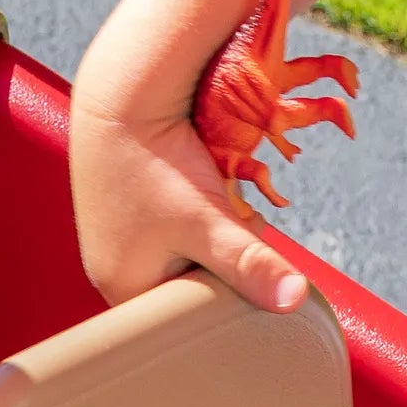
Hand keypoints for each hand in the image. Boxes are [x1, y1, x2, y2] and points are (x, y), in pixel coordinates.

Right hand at [68, 86, 308, 312]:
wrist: (120, 87)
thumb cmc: (158, 159)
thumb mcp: (209, 217)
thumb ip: (252, 263)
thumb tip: (296, 300)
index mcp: (123, 289)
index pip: (185, 318)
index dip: (221, 297)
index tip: (242, 268)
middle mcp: (110, 271)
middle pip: (183, 290)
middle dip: (215, 265)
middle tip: (231, 226)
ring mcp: (112, 239)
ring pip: (179, 257)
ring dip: (205, 237)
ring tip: (211, 203)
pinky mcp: (119, 208)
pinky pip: (166, 229)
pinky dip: (188, 215)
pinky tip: (194, 189)